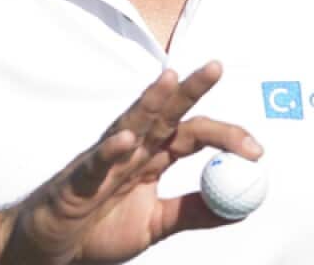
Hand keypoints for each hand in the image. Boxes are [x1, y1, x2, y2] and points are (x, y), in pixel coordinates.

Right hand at [4, 61, 262, 263]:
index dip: (225, 136)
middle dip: (191, 90)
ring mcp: (105, 161)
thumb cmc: (100, 229)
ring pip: (132, 123)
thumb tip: (240, 205)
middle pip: (166, 113)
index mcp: (152, 159)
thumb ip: (195, 211)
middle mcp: (132, 151)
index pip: (192, 133)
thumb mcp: (158, 224)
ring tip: (170, 79)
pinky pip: (97, 162)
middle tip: (216, 67)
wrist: (56, 249)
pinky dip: (112, 150)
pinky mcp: (79, 180)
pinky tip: (128, 141)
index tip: (256, 151)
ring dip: (151, 101)